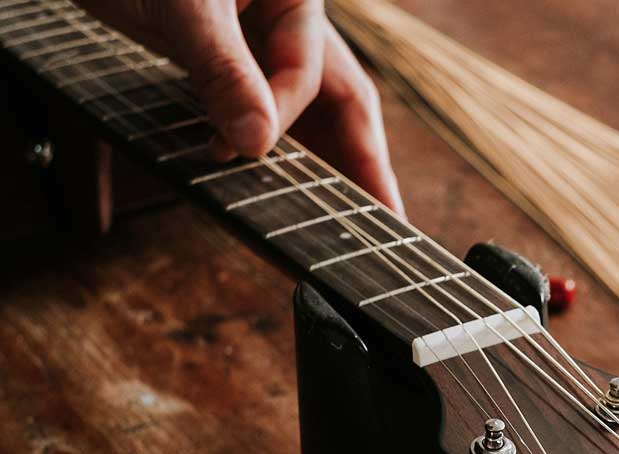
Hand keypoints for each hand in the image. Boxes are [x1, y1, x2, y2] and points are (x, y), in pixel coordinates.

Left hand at [81, 0, 402, 210]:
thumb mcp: (184, 7)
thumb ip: (222, 70)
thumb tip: (257, 143)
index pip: (310, 72)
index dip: (282, 116)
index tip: (246, 152)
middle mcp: (290, 20)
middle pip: (342, 100)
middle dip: (363, 162)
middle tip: (389, 222)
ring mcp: (263, 42)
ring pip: (311, 113)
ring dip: (325, 164)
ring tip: (351, 220)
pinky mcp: (229, 61)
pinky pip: (267, 113)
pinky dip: (277, 151)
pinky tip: (282, 186)